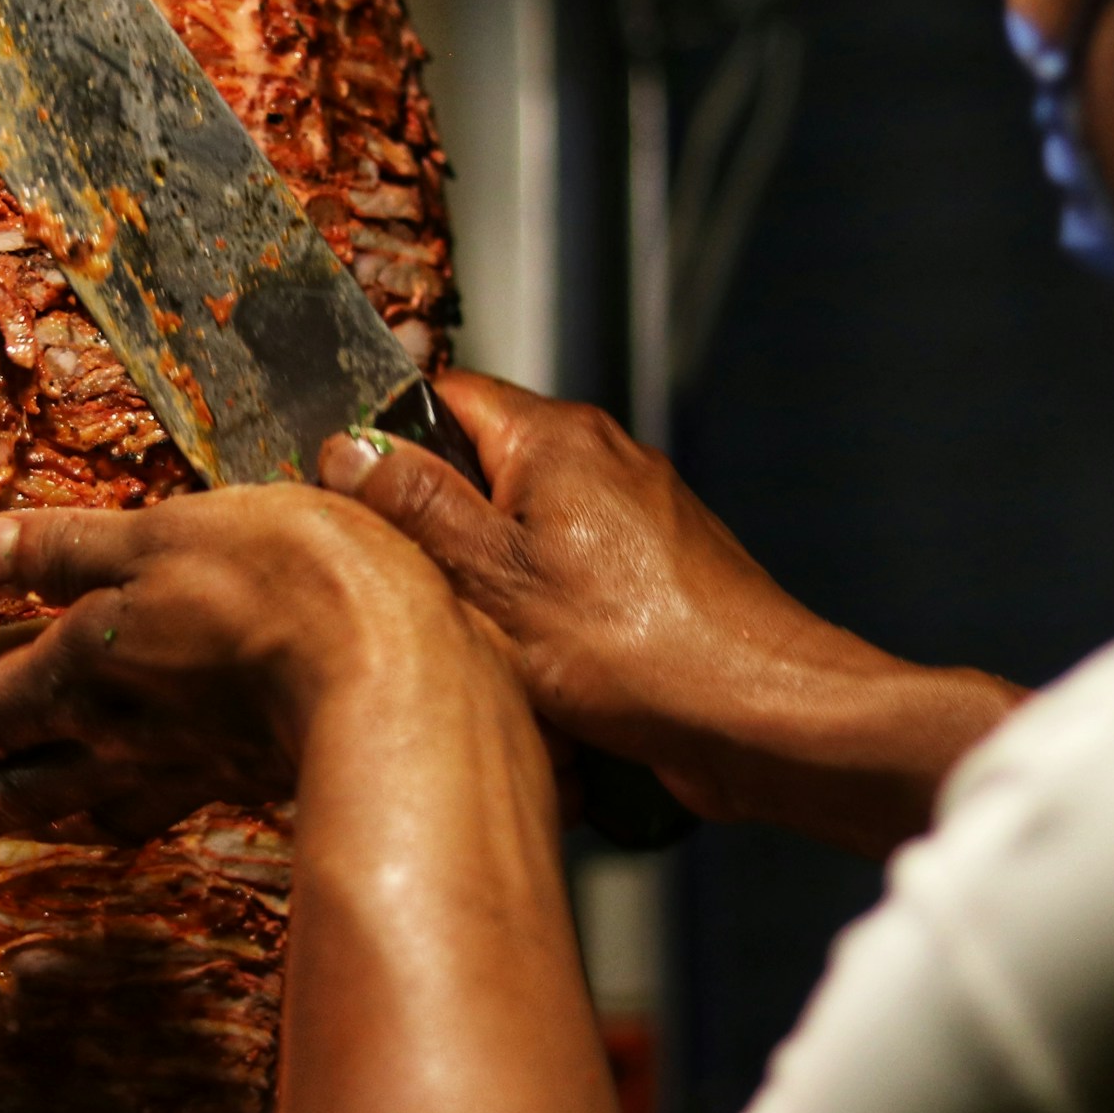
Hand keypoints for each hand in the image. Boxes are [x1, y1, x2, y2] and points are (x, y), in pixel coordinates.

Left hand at [0, 483, 484, 851]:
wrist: (397, 675)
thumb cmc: (282, 584)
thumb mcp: (159, 534)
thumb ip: (65, 548)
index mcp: (87, 663)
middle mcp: (125, 732)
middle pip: (25, 776)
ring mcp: (188, 767)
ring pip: (87, 806)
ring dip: (31, 824)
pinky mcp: (248, 781)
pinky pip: (159, 812)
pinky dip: (123, 821)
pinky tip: (128, 824)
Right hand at [321, 373, 1025, 853]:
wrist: (766, 717)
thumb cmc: (641, 653)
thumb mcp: (495, 581)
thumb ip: (417, 509)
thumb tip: (347, 448)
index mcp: (557, 437)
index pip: (444, 395)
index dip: (389, 438)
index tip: (354, 497)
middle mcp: (602, 459)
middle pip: (481, 468)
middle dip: (439, 531)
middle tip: (415, 589)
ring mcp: (634, 517)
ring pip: (522, 534)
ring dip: (491, 587)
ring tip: (481, 644)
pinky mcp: (655, 576)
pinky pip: (569, 581)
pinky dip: (542, 622)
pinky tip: (538, 677)